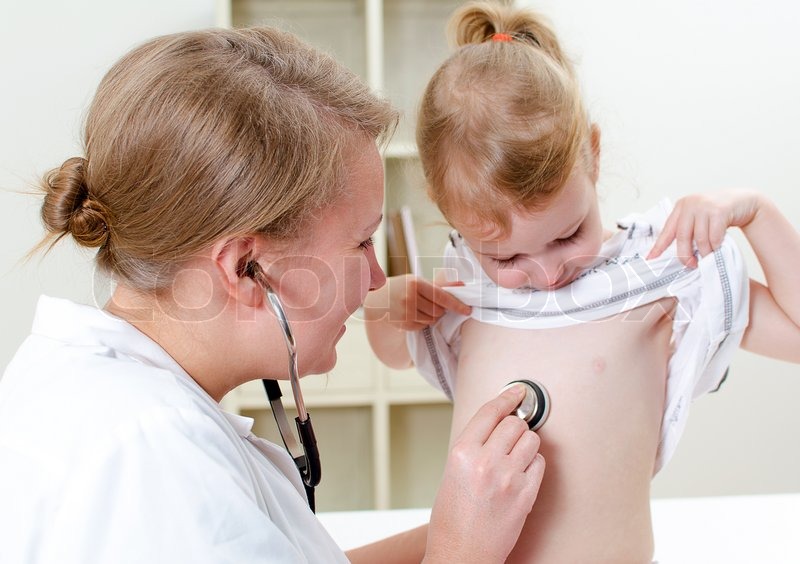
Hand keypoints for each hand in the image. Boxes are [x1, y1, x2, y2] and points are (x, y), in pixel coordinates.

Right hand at [377, 274, 471, 330]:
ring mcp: (406, 312)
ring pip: (432, 319)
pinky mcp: (404, 324)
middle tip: (431, 304)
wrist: (379, 298)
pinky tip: (414, 314)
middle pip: (439, 310)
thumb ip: (441, 285)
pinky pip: (423, 326)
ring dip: (432, 316)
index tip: (468, 310)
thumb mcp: (419, 282)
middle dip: (440, 309)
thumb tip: (462, 285)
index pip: (442, 296)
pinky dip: (423, 322)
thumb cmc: (403, 287)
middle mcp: (410, 297)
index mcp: (416, 283)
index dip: (457, 304)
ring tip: (421, 308)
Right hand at [425, 386, 544, 562]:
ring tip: (514, 458)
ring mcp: (508, 478)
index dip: (507, 397)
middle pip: (514, 423)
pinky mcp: (525, 495)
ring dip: (526, 444)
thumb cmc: (452, 519)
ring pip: (531, 440)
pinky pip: (539, 464)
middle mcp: (485, 462)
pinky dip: (533, 465)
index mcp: (461, 453)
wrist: (461, 555)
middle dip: (515, 426)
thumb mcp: (451, 472)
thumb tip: (497, 425)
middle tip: (511, 437)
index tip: (518, 392)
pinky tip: (521, 474)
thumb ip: (473, 446)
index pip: (489, 412)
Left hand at [647, 190, 763, 266]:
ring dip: (704, 252)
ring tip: (708, 255)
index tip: (650, 258)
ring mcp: (704, 206)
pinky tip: (718, 247)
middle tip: (691, 265)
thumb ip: (687, 229)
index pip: (667, 230)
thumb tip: (680, 254)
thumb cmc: (718, 214)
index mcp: (681, 206)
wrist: (743, 201)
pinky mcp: (719, 211)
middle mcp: (690, 204)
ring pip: (699, 239)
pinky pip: (714, 237)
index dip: (658, 246)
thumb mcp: (698, 217)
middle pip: (682, 237)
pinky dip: (715, 246)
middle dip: (685, 255)